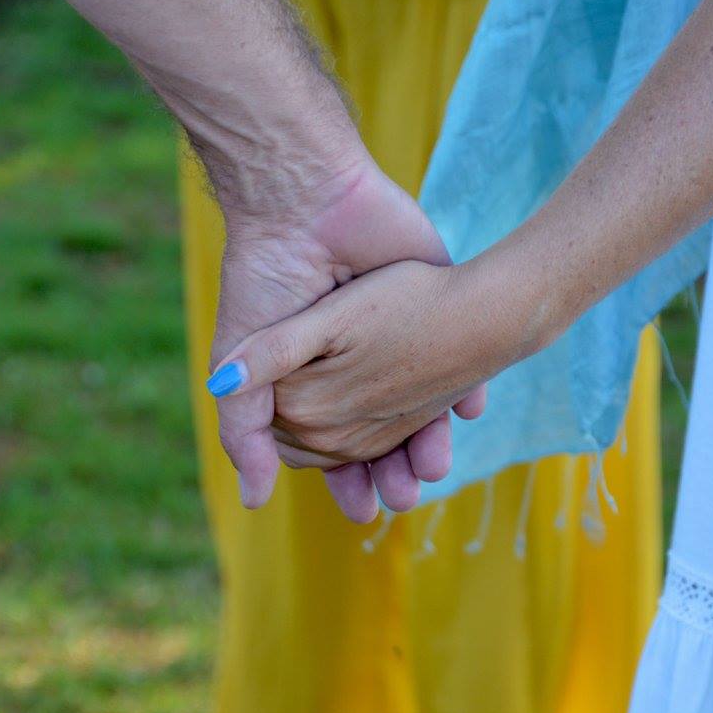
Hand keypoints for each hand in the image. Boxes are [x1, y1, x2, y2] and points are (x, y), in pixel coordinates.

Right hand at [210, 160, 484, 521]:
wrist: (306, 205)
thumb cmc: (266, 282)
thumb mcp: (246, 360)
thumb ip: (245, 429)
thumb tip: (254, 501)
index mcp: (308, 381)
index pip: (331, 448)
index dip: (345, 479)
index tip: (361, 506)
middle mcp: (354, 365)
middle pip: (380, 439)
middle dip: (392, 474)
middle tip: (399, 501)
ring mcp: (396, 336)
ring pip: (423, 409)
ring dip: (429, 444)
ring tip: (431, 470)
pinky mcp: (433, 303)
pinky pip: (460, 358)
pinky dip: (468, 388)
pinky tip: (466, 409)